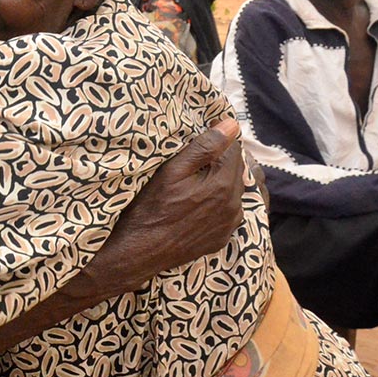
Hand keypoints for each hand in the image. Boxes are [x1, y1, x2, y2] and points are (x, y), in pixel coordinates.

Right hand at [83, 119, 245, 296]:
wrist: (140, 251)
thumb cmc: (151, 208)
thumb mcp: (172, 171)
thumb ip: (204, 147)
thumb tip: (232, 125)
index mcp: (223, 184)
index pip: (234, 151)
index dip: (219, 143)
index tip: (202, 142)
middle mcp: (233, 205)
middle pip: (237, 171)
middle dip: (222, 161)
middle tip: (197, 160)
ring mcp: (229, 225)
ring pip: (234, 192)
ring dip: (222, 182)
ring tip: (198, 181)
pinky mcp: (221, 238)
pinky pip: (228, 212)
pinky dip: (220, 203)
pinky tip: (199, 203)